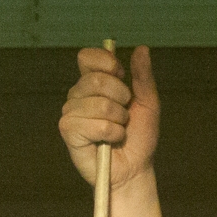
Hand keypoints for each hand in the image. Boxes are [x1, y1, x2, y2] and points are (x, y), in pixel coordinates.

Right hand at [59, 44, 158, 189]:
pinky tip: (109, 140)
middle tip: (125, 115)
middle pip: (97, 80)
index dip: (106, 62)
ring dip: (119, 120)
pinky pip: (97, 124)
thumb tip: (141, 48)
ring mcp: (71, 112)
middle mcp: (78, 95)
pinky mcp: (68, 131)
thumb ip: (143, 76)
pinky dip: (112, 133)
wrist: (135, 168)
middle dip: (121, 98)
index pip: (87, 57)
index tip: (122, 77)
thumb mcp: (148, 103)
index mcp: (92, 83)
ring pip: (100, 104)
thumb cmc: (139, 137)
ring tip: (118, 130)